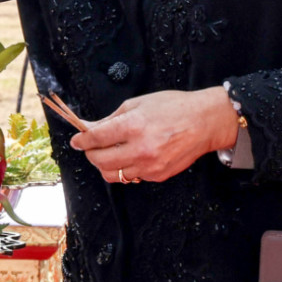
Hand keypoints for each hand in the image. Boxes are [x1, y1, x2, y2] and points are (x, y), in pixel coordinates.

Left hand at [72, 88, 239, 183]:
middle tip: (90, 147)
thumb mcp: (137, 104)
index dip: (81, 141)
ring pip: (114, 175)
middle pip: (100, 161)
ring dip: (106, 165)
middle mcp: (141, 148)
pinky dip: (127, 168)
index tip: (76, 141)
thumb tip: (89, 127)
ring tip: (110, 153)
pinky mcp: (158, 175)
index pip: (96, 139)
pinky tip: (132, 156)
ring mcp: (150, 165)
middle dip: (90, 154)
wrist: (205, 122)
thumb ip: (111, 119)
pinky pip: (132, 177)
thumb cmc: (173, 107)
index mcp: (133, 126)